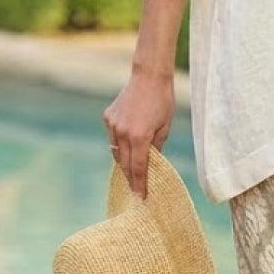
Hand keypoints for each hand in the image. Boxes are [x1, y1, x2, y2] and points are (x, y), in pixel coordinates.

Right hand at [102, 71, 175, 199]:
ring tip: (131, 170)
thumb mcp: (165, 126)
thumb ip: (156, 147)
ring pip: (116, 151)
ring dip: (124, 160)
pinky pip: (113, 136)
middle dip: (130, 177)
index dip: (139, 184)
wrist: (149, 76)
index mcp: (139, 137)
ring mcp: (113, 125)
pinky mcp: (108, 117)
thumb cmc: (162, 101)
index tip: (140, 197)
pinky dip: (119, 142)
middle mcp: (122, 133)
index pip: (138, 168)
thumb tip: (151, 162)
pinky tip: (128, 143)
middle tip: (135, 189)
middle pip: (125, 163)